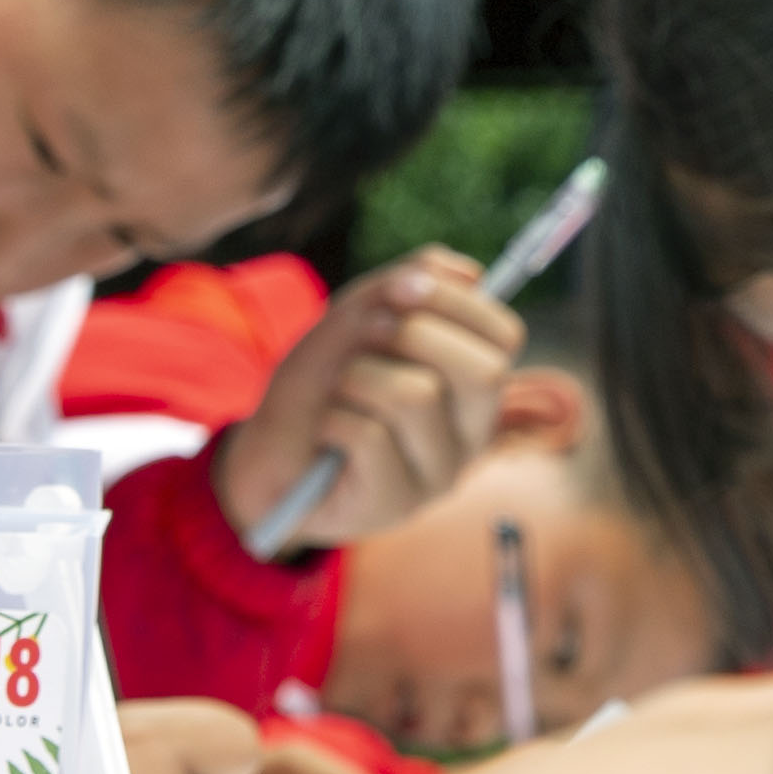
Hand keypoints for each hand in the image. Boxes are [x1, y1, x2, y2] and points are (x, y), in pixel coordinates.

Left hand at [209, 252, 521, 544]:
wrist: (268, 455)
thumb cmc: (322, 386)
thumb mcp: (354, 321)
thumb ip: (401, 287)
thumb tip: (466, 271)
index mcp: (473, 386)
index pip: (504, 336)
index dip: (457, 301)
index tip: (401, 286)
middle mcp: (471, 433)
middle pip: (484, 371)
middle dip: (414, 334)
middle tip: (368, 334)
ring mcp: (438, 474)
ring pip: (417, 397)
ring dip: (359, 377)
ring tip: (340, 392)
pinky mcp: (396, 502)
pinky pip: (369, 436)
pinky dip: (333, 418)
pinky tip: (327, 433)